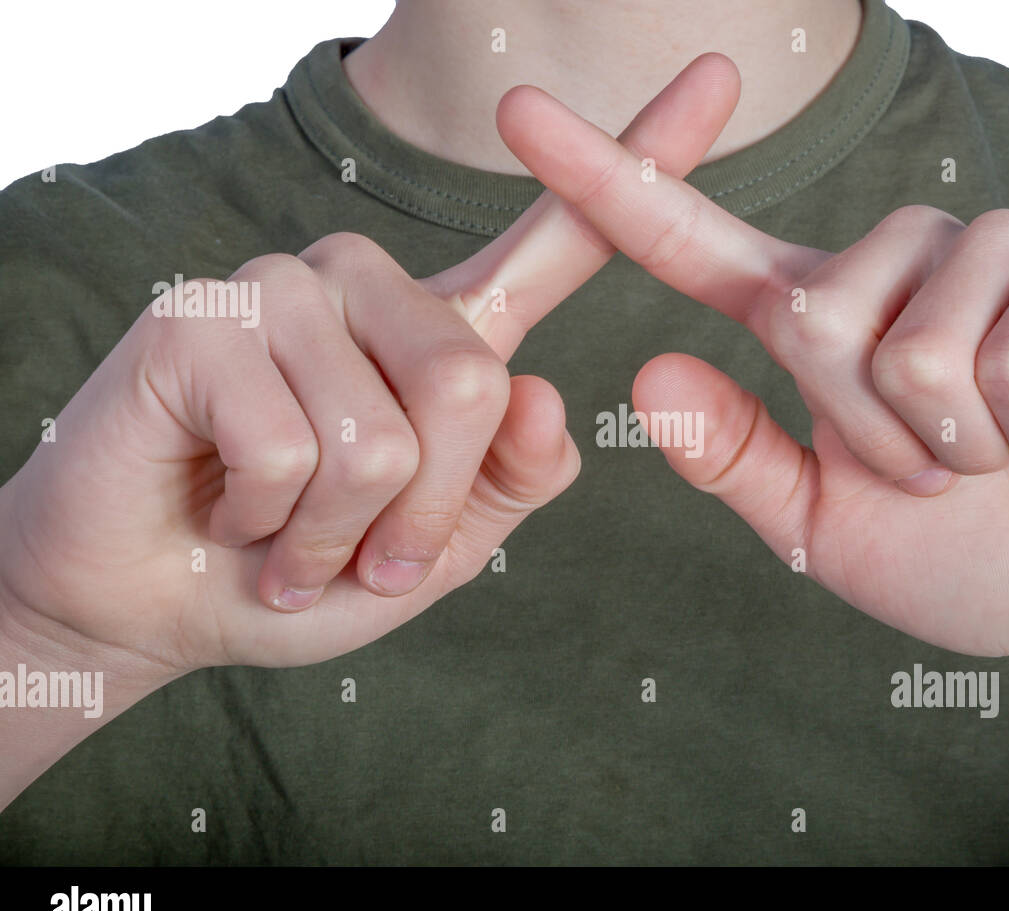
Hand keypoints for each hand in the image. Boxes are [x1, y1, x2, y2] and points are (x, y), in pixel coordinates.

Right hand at [0, 54, 742, 678]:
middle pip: (472, 387)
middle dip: (414, 519)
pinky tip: (228, 508)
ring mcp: (284, 284)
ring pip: (382, 438)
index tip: (722, 82)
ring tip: (282, 530)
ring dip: (334, 534)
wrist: (160, 604)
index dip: (638, 165)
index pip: (555, 243)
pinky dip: (269, 525)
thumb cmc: (305, 568)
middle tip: (351, 548)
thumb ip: (511, 482)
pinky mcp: (202, 313)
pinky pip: (291, 452)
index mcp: (443, 330)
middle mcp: (370, 282)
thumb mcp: (437, 547)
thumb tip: (549, 391)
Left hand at [494, 84, 1008, 671]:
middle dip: (878, 440)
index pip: (692, 240)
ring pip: (911, 343)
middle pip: (813, 320)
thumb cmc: (973, 555)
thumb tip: (646, 371)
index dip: (606, 180)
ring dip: (959, 443)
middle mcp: (892, 264)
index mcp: (816, 323)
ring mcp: (990, 251)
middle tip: (944, 469)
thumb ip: (736, 458)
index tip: (517, 114)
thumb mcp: (823, 528)